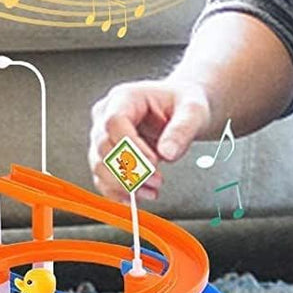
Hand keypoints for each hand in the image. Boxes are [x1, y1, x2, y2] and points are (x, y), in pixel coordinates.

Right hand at [88, 79, 212, 201]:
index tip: (154, 163)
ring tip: (153, 189)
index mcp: (125, 97)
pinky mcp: (107, 156)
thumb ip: (182, 129)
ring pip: (100, 166)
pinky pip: (103, 179)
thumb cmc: (183, 103)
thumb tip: (168, 152)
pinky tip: (139, 195)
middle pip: (103, 147)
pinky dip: (119, 192)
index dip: (131, 146)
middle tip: (157, 180)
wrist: (181, 110)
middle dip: (131, 170)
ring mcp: (104, 136)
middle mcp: (107, 115)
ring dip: (125, 185)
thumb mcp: (193, 110)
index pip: (114, 122)